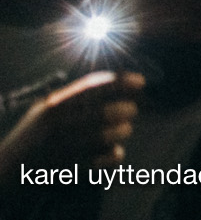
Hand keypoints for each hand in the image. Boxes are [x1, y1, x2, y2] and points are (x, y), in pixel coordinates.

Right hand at [0, 70, 142, 168]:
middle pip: (106, 112)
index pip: (93, 89)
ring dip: (122, 131)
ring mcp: (65, 148)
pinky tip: (115, 150)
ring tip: (123, 129)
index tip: (141, 81)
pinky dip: (116, 154)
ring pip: (110, 136)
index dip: (121, 83)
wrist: (12, 167)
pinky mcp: (72, 169)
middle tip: (131, 109)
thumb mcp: (46, 107)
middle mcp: (60, 126)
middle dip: (127, 109)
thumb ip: (74, 94)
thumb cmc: (35, 133)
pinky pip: (105, 160)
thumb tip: (113, 79)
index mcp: (54, 107)